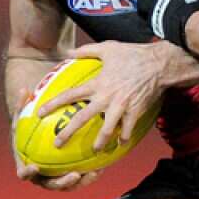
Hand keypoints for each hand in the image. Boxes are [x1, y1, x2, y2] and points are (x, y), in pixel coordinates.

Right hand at [9, 87, 101, 190]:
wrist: (35, 144)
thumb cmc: (27, 130)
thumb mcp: (22, 117)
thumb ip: (22, 106)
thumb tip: (24, 89)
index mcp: (25, 165)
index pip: (24, 173)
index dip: (28, 172)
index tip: (35, 167)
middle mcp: (39, 177)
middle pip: (50, 185)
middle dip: (62, 182)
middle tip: (74, 175)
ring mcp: (54, 180)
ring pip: (68, 186)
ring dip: (81, 183)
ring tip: (93, 173)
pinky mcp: (67, 179)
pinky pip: (78, 181)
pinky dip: (88, 177)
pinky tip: (100, 169)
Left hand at [36, 41, 168, 150]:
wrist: (159, 64)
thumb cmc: (133, 54)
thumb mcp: (108, 48)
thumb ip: (87, 50)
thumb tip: (69, 51)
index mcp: (97, 83)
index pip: (70, 95)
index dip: (53, 104)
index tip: (40, 113)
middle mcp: (106, 97)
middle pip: (82, 118)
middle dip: (68, 133)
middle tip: (58, 144)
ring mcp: (121, 107)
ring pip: (106, 130)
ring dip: (98, 142)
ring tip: (94, 151)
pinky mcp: (135, 112)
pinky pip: (127, 130)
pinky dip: (123, 138)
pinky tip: (120, 143)